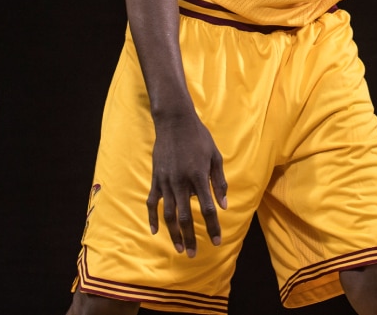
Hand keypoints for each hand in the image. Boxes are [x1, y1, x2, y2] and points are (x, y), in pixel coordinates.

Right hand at [147, 111, 228, 257]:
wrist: (175, 122)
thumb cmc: (199, 138)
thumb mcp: (215, 157)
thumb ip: (219, 182)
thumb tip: (224, 206)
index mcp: (198, 177)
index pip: (207, 209)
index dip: (212, 227)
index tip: (216, 242)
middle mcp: (181, 182)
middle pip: (185, 217)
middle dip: (190, 237)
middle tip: (194, 254)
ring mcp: (165, 181)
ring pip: (168, 214)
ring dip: (173, 234)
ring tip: (179, 248)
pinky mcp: (156, 179)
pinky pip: (152, 203)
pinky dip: (153, 218)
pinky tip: (155, 232)